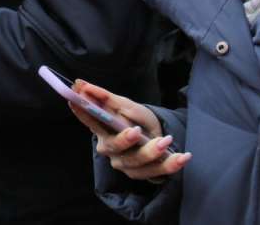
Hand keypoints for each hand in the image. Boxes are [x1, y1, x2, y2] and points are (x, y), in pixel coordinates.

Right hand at [67, 80, 190, 180]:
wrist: (155, 134)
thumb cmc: (135, 118)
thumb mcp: (124, 105)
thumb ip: (105, 97)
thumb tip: (81, 84)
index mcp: (102, 131)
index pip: (89, 121)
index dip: (82, 114)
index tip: (75, 101)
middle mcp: (110, 150)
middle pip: (115, 147)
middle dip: (125, 140)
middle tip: (136, 130)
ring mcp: (126, 165)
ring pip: (138, 164)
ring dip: (153, 153)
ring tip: (166, 141)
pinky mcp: (144, 175)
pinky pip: (158, 173)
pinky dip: (171, 164)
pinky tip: (184, 156)